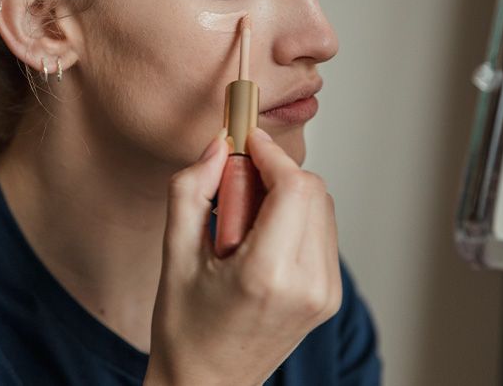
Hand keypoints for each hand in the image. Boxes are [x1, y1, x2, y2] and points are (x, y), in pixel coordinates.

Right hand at [143, 128, 340, 385]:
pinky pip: (322, 232)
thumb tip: (217, 145)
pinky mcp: (329, 296)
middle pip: (313, 191)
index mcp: (267, 275)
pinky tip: (260, 240)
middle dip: (275, 173)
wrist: (207, 384)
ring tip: (244, 224)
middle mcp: (307, 285)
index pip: (294, 187)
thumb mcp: (173, 254)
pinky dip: (295, 219)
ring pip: (322, 207)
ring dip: (286, 195)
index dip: (271, 153)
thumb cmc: (185, 327)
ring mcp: (325, 294)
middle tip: (234, 189)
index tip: (247, 140)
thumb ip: (191, 190)